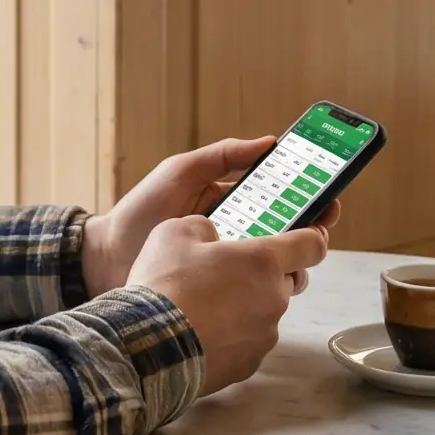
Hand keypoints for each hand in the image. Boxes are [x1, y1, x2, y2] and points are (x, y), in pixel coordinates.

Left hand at [81, 135, 341, 295]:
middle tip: (318, 223)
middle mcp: (236, 233)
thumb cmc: (140, 212)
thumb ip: (221, 155)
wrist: (106, 259)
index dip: (307, 193)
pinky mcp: (221, 292)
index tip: (328, 189)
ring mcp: (229, 264)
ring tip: (291, 251)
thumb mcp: (180, 172)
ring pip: (277, 264)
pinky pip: (255, 289)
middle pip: (287, 232)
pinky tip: (272, 280)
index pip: (279, 196)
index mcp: (231, 201)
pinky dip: (269, 285)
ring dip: (291, 258)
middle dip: (308, 227)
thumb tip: (268, 142)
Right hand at [126, 218, 330, 393]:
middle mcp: (273, 298)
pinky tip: (200, 334)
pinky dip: (231, 337)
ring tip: (204, 308)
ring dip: (244, 307)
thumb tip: (210, 237)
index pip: (311, 245)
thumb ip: (204, 227)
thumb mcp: (175, 231)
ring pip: (264, 314)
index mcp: (263, 261)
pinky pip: (247, 343)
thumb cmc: (164, 285)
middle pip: (286, 281)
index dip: (311, 238)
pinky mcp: (248, 364)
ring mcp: (264, 335)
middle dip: (264, 275)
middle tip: (229, 273)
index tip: (307, 238)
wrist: (147, 346)